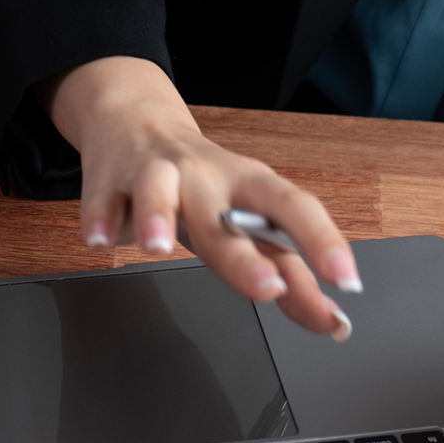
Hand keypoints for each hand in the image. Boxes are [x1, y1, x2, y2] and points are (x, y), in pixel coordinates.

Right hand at [43, 56, 359, 338]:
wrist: (136, 121)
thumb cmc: (202, 185)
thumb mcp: (245, 220)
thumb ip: (287, 271)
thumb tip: (332, 321)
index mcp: (249, 186)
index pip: (293, 210)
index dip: (322, 242)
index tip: (345, 280)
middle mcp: (206, 178)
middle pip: (226, 214)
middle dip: (245, 254)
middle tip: (267, 288)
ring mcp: (156, 174)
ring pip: (158, 188)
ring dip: (158, 215)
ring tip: (158, 245)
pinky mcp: (110, 180)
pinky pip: (102, 200)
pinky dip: (98, 219)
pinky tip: (98, 240)